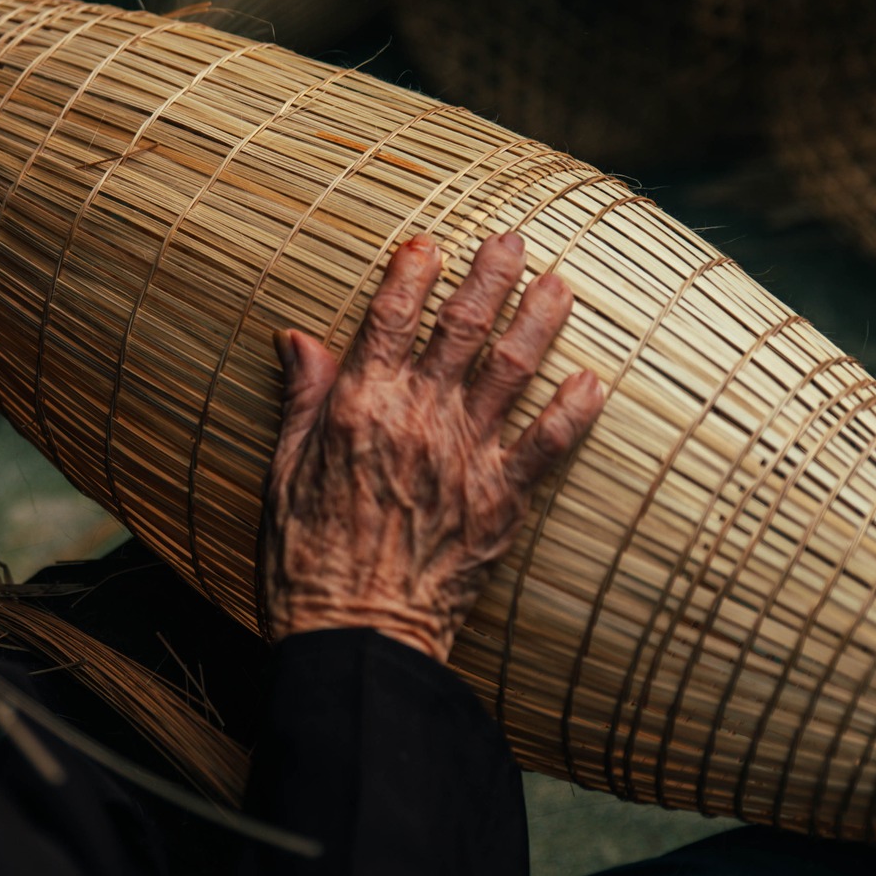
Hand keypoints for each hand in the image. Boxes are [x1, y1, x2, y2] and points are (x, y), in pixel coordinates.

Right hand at [262, 232, 604, 662]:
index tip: (428, 243)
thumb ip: (302, 400)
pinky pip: (547, 446)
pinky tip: (593, 380)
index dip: (410, 275)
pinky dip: (573, 411)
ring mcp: (465, 458)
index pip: (388, 321)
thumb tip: (297, 336)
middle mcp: (417, 420)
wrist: (356, 637)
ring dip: (538, 321)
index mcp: (359, 408)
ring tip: (561, 282)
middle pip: (460, 330)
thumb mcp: (282, 472)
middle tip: (512, 238)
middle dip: (489, 276)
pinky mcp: (501, 502)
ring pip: (511, 371)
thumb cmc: (305, 560)